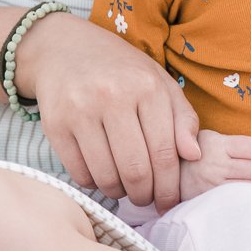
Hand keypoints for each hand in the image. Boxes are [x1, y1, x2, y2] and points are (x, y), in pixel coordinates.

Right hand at [17, 13, 200, 211]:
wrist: (63, 48)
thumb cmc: (120, 71)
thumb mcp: (159, 83)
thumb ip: (183, 118)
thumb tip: (194, 156)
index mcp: (146, 87)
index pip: (164, 153)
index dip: (168, 187)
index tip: (168, 201)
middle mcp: (113, 96)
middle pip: (135, 170)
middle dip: (144, 195)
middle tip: (145, 199)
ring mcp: (81, 110)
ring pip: (106, 176)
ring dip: (119, 193)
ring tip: (124, 188)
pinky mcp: (55, 124)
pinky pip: (79, 173)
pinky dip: (94, 184)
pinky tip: (100, 175)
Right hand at [178, 128, 250, 201]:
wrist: (167, 177)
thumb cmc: (193, 154)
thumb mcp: (206, 137)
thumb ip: (229, 140)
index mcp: (216, 144)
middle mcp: (215, 165)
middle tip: (242, 168)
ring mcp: (214, 185)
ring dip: (248, 183)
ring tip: (236, 179)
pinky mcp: (212, 201)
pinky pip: (240, 199)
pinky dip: (241, 196)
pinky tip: (232, 192)